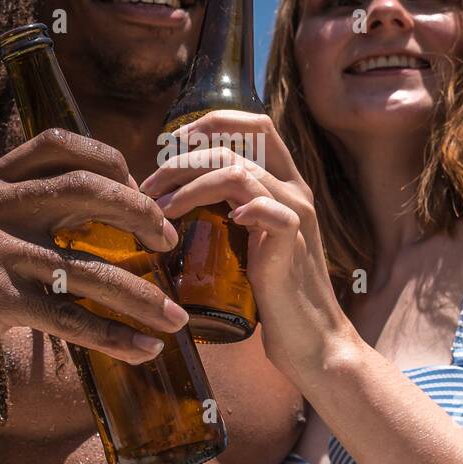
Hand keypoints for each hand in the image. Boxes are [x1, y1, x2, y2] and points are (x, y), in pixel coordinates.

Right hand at [0, 128, 188, 383]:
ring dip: (141, 295)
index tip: (143, 191)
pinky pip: (67, 316)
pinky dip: (112, 336)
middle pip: (86, 188)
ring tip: (176, 318)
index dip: (111, 160)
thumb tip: (99, 213)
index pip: (59, 142)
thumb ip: (22, 211)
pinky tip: (141, 350)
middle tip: (170, 241)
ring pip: (87, 267)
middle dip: (141, 213)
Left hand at [141, 110, 353, 387]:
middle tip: (149, 185)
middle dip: (183, 159)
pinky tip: (223, 221)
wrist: (313, 340)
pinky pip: (269, 211)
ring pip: (240, 174)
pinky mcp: (292, 245)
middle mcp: (295, 192)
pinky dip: (243, 208)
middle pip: (235, 147)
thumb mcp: (251, 242)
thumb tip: (174, 201)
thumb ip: (230, 213)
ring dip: (191, 185)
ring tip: (162, 209)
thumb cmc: (275, 296)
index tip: (173, 144)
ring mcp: (295, 216)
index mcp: (286, 184)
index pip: (257, 125)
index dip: (213, 123)